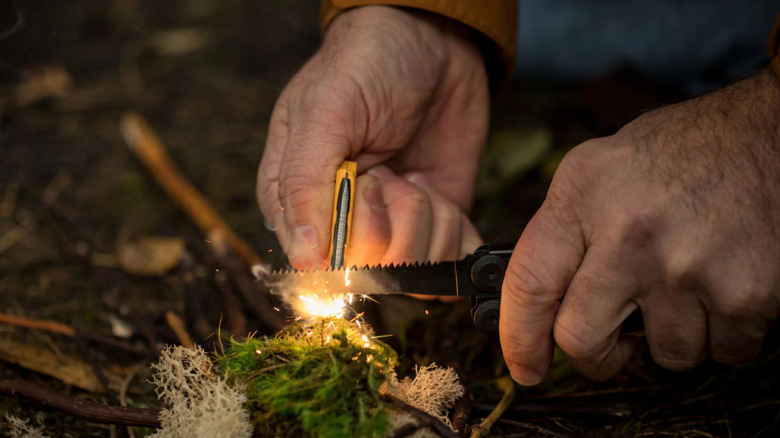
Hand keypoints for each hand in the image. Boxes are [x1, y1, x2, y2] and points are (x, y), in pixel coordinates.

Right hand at [256, 6, 485, 268]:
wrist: (434, 43)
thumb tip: (303, 259)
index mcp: (296, 202)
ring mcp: (390, 231)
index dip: (353, 228)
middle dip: (395, 216)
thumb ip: (304, 182)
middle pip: (372, 269)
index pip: (318, 261)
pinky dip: (456, 230)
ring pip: (414, 269)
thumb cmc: (367, 66)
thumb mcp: (325, 111)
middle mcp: (341, 227)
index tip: (368, 180)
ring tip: (415, 174)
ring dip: (427, 217)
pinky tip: (438, 192)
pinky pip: (448, 264)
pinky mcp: (432, 231)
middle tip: (391, 169)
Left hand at [501, 68, 779, 383]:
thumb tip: (540, 299)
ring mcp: (685, 267)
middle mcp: (626, 233)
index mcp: (582, 195)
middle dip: (594, 358)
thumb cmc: (683, 152)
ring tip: (684, 291)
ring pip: (663, 355)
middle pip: (581, 338)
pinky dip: (724, 334)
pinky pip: (723, 351)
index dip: (518, 338)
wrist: (770, 133)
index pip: (528, 283)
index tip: (524, 366)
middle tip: (609, 350)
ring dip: (672, 339)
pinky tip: (722, 288)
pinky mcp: (743, 293)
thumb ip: (566, 228)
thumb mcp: (601, 168)